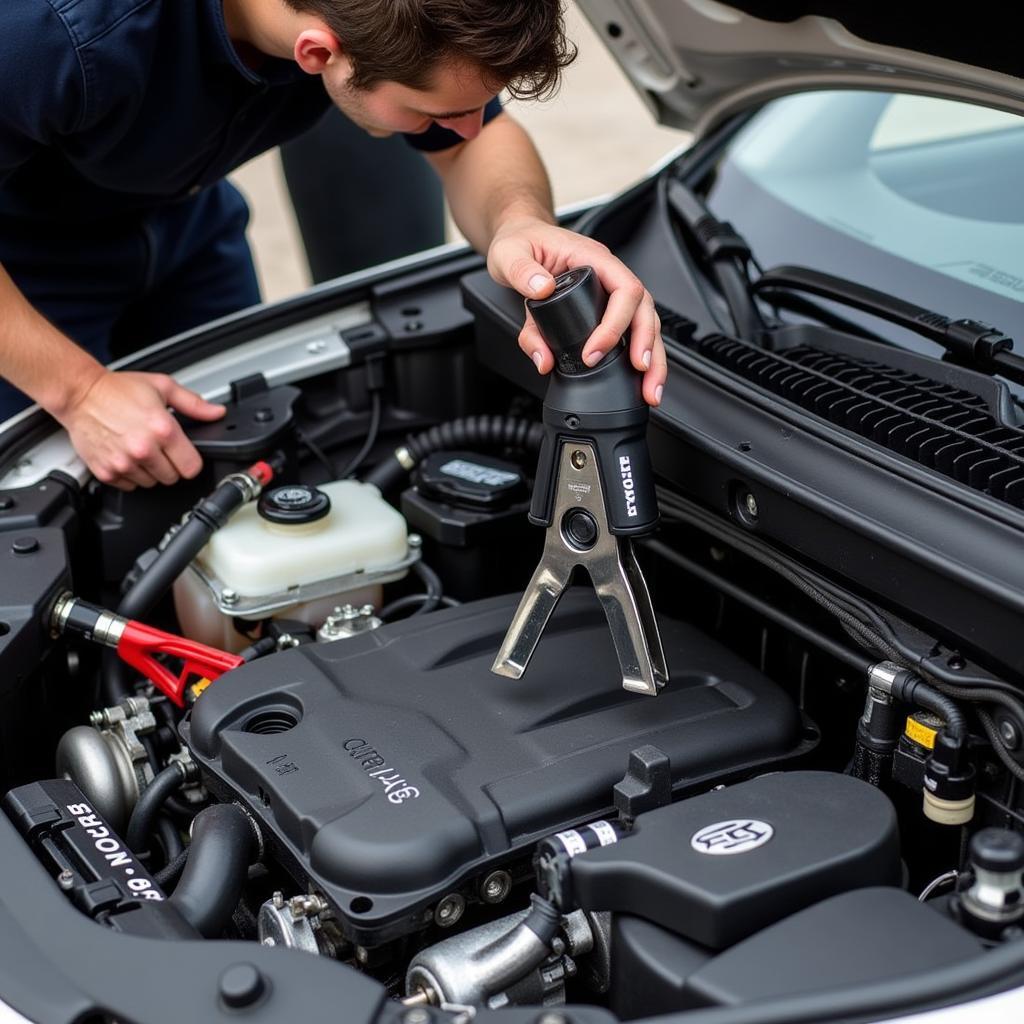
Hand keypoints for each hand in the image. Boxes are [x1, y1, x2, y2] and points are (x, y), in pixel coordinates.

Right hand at [55, 370, 224, 489]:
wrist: (79, 394)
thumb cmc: (118, 390)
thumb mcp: (162, 387)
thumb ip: (193, 403)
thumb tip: (216, 413)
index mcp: (162, 430)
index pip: (192, 468)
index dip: (190, 461)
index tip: (184, 454)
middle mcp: (144, 449)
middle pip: (173, 478)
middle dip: (170, 465)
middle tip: (159, 447)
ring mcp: (124, 463)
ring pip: (152, 483)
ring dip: (150, 471)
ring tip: (140, 449)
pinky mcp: (107, 472)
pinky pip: (129, 486)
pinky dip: (130, 475)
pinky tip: (126, 456)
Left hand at [487, 217, 665, 405]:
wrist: (519, 238)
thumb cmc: (520, 241)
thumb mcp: (510, 253)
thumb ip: (521, 273)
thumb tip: (541, 292)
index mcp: (592, 258)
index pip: (624, 289)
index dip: (615, 324)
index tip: (594, 351)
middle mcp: (607, 275)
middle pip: (643, 311)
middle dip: (647, 346)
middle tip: (640, 375)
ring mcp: (608, 293)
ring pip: (643, 324)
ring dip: (650, 357)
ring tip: (651, 388)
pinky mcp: (602, 309)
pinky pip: (627, 332)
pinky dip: (635, 356)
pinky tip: (638, 380)